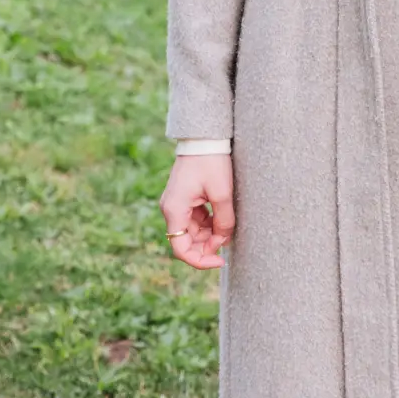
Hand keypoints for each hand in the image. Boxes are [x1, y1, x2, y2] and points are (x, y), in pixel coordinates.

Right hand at [160, 152, 234, 269]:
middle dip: (207, 246)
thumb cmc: (211, 161)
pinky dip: (208, 224)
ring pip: (192, 232)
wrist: (204, 136)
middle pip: (186, 242)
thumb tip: (224, 241)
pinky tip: (221, 219)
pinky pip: (194, 220)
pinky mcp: (184, 199)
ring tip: (226, 227)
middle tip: (227, 240)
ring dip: (209, 235)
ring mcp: (176, 204)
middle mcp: (171, 209)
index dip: (200, 260)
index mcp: (174, 210)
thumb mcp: (222, 193)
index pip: (181, 250)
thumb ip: (224, 221)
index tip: (220, 259)